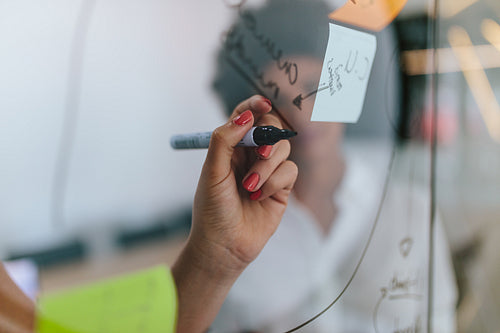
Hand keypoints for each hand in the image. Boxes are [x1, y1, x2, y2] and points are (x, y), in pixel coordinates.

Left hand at [190, 95, 296, 269]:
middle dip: (269, 136)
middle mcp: (250, 155)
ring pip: (283, 149)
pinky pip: (290, 170)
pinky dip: (275, 182)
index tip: (263, 103)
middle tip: (262, 150)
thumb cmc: (212, 210)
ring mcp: (268, 171)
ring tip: (250, 187)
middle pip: (271, 127)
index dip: (255, 105)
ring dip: (267, 166)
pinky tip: (259, 197)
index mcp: (230, 147)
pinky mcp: (282, 188)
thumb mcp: (212, 172)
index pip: (245, 116)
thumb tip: (246, 114)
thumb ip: (224, 140)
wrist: (224, 247)